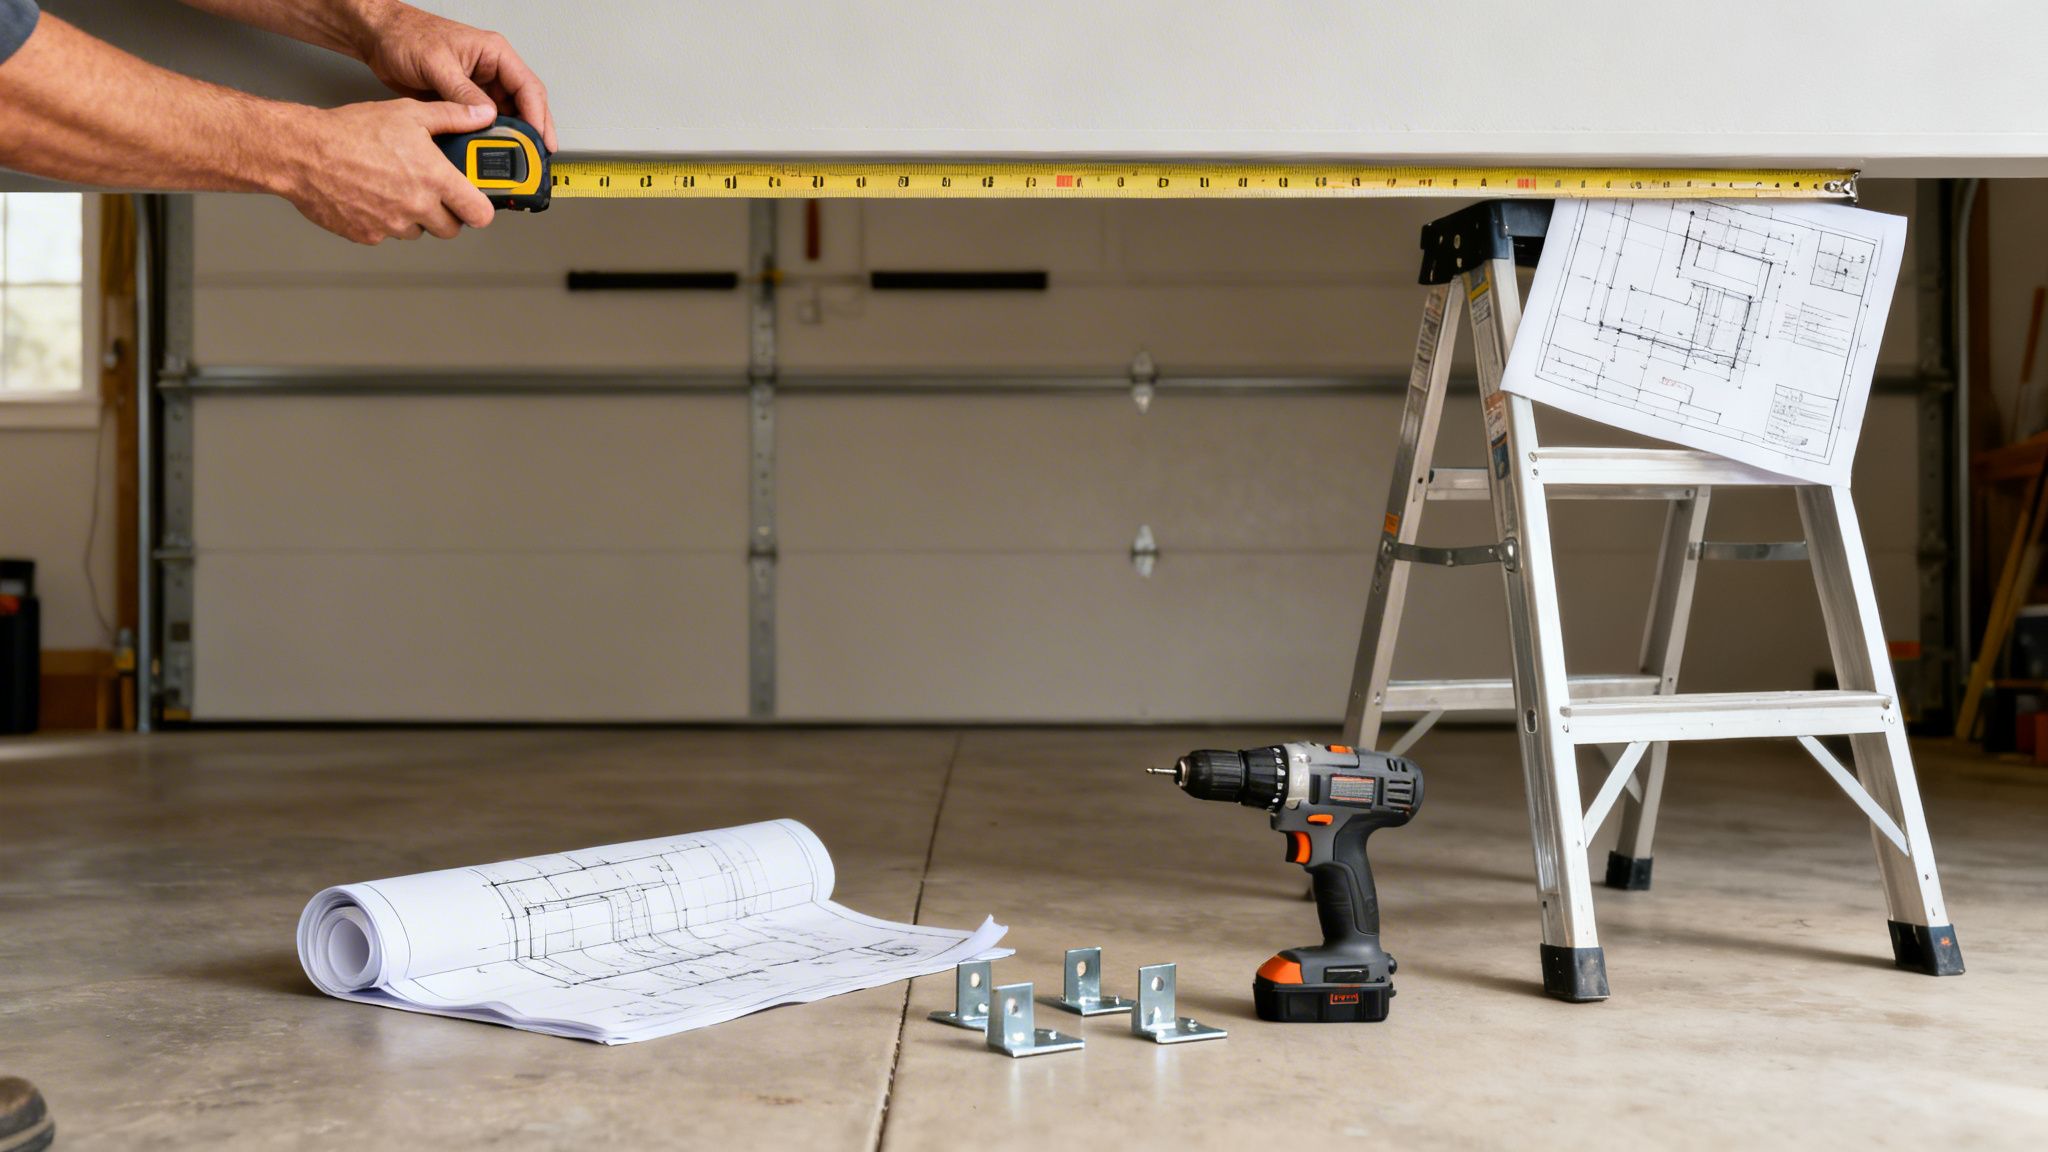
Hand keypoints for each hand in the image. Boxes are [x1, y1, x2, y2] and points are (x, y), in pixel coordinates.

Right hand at [278, 99, 497, 243]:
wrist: (302, 152)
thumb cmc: (350, 132)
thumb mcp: (408, 113)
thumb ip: (451, 116)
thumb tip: (481, 115)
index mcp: (434, 179)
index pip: (479, 214)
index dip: (479, 209)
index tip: (475, 203)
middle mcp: (416, 206)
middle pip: (450, 229)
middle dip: (446, 214)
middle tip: (432, 192)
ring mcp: (391, 225)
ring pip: (418, 232)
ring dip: (414, 218)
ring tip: (396, 188)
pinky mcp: (368, 235)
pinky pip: (387, 235)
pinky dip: (384, 221)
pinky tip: (372, 196)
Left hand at [352, 3, 555, 150]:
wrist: (378, 38)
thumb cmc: (406, 35)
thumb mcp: (437, 64)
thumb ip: (463, 93)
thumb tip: (486, 117)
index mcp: (494, 54)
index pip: (528, 88)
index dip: (539, 117)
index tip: (541, 142)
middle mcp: (491, 71)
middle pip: (524, 106)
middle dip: (531, 133)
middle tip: (534, 160)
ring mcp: (478, 88)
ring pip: (505, 118)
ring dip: (509, 139)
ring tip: (513, 161)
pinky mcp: (463, 102)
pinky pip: (482, 124)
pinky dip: (486, 139)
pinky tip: (486, 153)